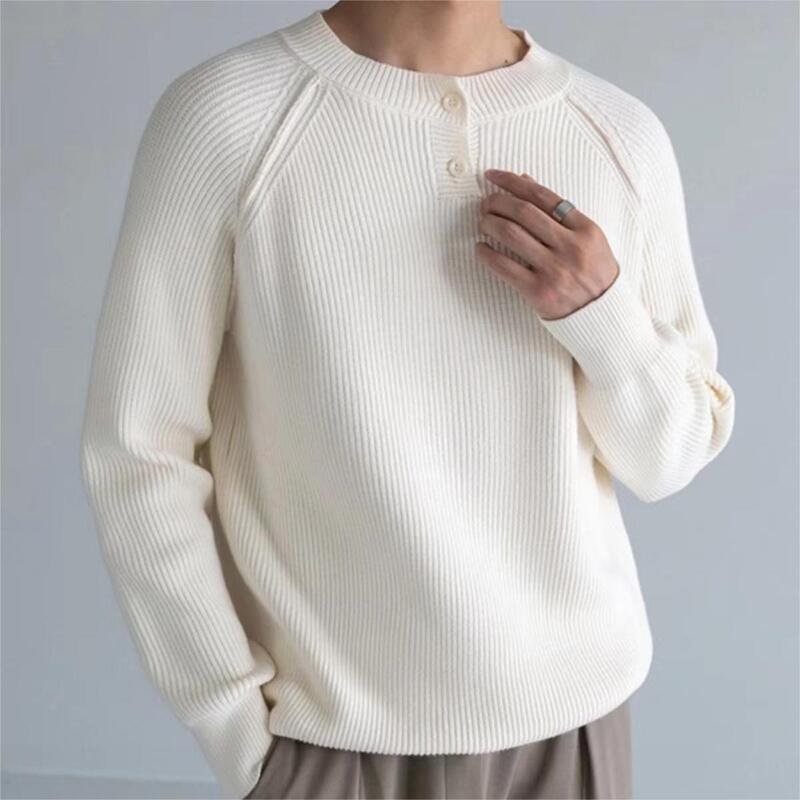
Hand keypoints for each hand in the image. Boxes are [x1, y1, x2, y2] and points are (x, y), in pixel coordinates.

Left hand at [475, 169, 619, 320]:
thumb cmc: (594, 274)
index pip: (543, 195)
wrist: (604, 316)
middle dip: (497, 202)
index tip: (493, 176)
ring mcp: (555, 270)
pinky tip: (480, 248)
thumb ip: (561, 214)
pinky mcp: (539, 292)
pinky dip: (487, 254)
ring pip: (511, 234)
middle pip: (524, 212)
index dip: (513, 182)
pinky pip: (504, 267)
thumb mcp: (588, 239)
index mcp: (586, 230)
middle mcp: (571, 247)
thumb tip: (525, 182)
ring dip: (490, 223)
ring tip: (482, 221)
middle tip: (484, 202)